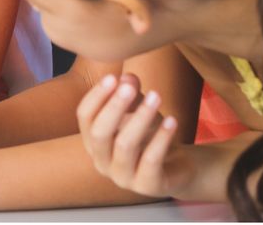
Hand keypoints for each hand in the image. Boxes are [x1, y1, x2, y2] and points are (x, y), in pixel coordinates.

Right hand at [76, 73, 195, 198]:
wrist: (178, 168)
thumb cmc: (150, 135)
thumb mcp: (139, 109)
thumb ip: (131, 93)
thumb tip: (127, 78)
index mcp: (92, 142)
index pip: (84, 117)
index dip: (96, 96)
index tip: (112, 77)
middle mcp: (101, 161)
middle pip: (99, 133)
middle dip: (114, 106)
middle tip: (129, 87)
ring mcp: (123, 177)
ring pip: (124, 145)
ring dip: (140, 117)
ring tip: (156, 96)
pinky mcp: (148, 186)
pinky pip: (151, 160)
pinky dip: (161, 137)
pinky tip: (172, 120)